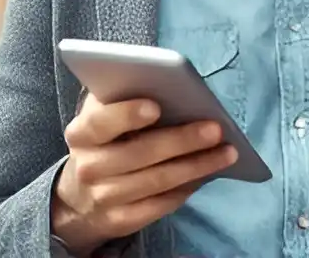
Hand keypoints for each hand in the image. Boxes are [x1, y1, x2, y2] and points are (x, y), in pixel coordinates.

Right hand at [51, 94, 238, 253]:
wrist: (81, 195)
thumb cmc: (105, 140)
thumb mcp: (103, 115)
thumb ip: (125, 97)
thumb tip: (173, 86)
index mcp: (81, 133)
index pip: (101, 122)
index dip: (127, 114)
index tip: (156, 106)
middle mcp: (89, 167)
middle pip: (139, 154)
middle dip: (181, 140)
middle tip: (216, 129)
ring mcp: (104, 198)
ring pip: (157, 181)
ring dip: (196, 166)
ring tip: (227, 153)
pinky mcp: (122, 221)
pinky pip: (161, 204)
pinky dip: (188, 188)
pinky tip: (208, 174)